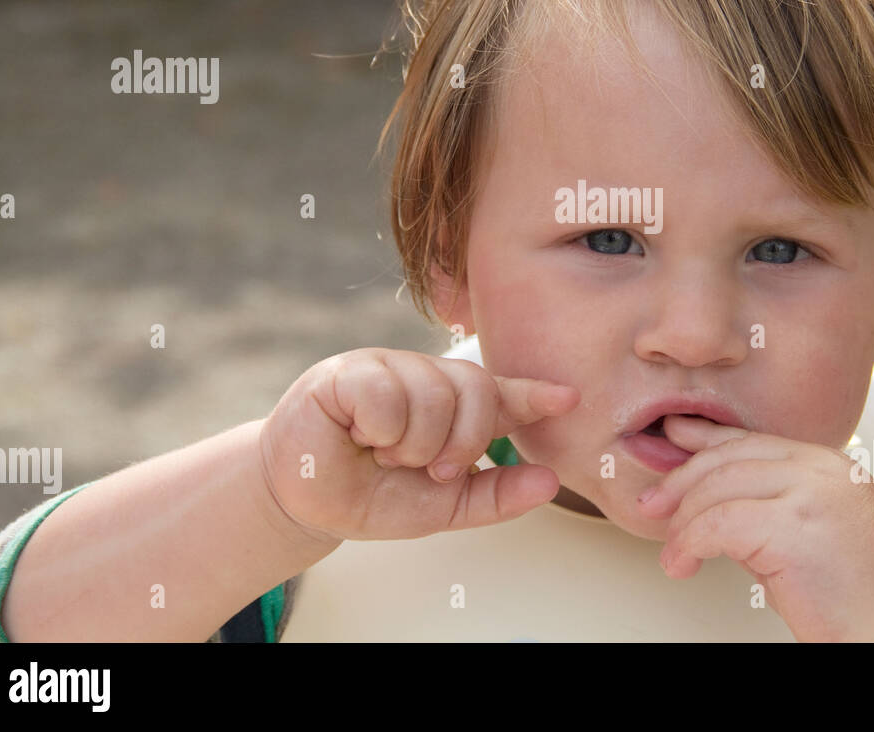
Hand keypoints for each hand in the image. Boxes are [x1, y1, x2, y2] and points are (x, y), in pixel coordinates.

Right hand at [258, 349, 577, 543]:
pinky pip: (386, 393)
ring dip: (412, 444)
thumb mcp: (444, 506)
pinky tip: (358, 436)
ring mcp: (387, 368)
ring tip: (385, 454)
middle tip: (432, 468)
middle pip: (475, 388)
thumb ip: (496, 496)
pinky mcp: (348, 371)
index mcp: (453, 406)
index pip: (502, 392)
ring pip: (432, 393)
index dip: (534, 394)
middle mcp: (426, 378)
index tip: (568, 399)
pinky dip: (378, 430)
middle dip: (463, 442)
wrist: (306, 504)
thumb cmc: (372, 496)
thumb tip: (549, 482)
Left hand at [636, 415, 873, 641]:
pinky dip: (690, 543)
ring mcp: (813, 493)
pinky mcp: (795, 527)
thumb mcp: (813, 535)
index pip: (755, 440)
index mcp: (833, 465)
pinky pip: (719, 524)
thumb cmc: (862, 602)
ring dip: (684, 523)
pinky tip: (685, 564)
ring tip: (674, 555)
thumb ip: (771, 508)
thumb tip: (711, 505)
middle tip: (654, 507)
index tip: (674, 438)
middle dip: (682, 481)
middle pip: (731, 457)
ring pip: (719, 489)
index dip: (707, 440)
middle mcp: (826, 469)